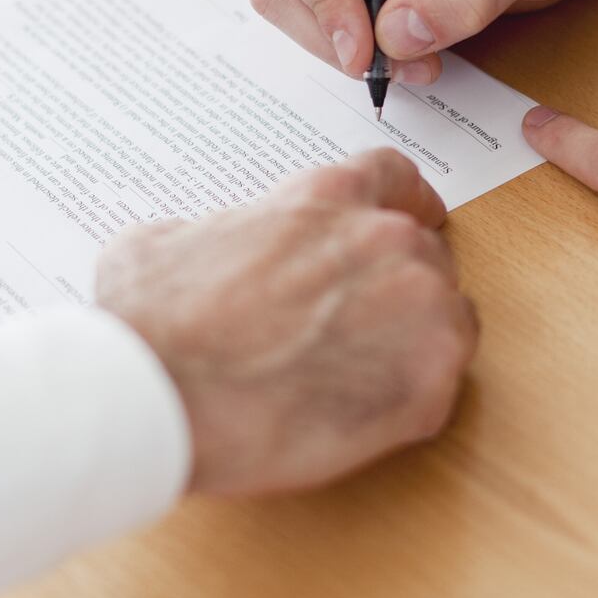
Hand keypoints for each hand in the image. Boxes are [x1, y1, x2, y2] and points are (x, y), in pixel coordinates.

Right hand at [96, 149, 476, 496]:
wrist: (158, 392)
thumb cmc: (151, 321)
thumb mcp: (164, 240)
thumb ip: (219, 232)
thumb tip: (210, 248)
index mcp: (325, 199)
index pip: (393, 178)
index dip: (407, 201)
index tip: (418, 217)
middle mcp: (384, 241)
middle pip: (425, 255)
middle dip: (398, 288)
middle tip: (356, 330)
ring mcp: (417, 311)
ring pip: (446, 320)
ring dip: (411, 344)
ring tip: (353, 381)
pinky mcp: (427, 383)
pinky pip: (441, 387)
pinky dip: (408, 403)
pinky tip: (356, 419)